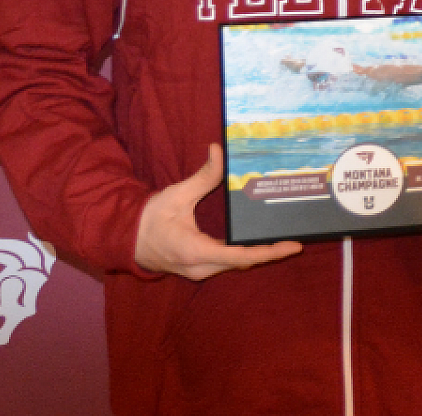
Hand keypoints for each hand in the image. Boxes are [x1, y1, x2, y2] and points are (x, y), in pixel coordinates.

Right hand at [135, 144, 301, 279]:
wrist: (125, 239)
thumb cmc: (149, 218)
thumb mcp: (176, 194)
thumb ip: (202, 176)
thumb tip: (218, 150)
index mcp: (196, 251)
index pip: (240, 256)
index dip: (269, 252)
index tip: (292, 247)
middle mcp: (201, 267)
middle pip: (244, 262)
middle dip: (270, 252)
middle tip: (297, 239)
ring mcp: (201, 271)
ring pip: (237, 264)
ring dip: (260, 254)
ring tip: (285, 242)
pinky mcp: (200, 269)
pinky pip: (229, 263)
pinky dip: (246, 254)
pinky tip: (262, 244)